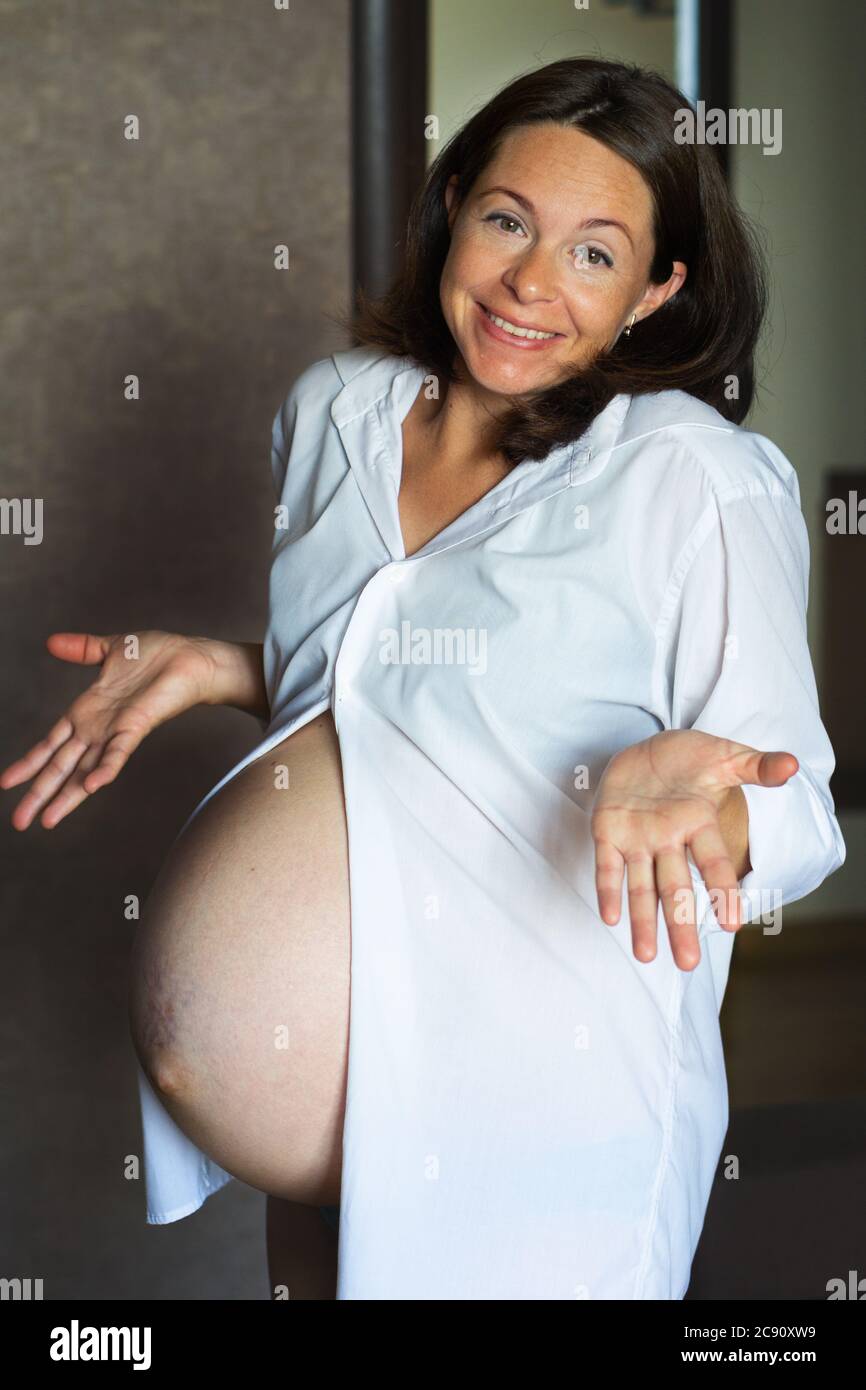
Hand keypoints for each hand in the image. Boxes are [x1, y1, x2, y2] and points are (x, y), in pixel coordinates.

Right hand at [1, 631, 219, 830]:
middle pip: (61, 766)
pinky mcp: (137, 727)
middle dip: (38, 793)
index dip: (29, 764)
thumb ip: (81, 649)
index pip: (50, 744)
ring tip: (46, 821)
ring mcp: (116, 731)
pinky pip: (119, 752)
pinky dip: (105, 769)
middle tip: (19, 822)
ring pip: (84, 769)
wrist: (192, 656)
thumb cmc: (158, 655)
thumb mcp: (110, 650)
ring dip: (66, 796)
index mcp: (86, 711)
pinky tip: (90, 788)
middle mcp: (97, 728)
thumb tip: (51, 642)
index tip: (6, 783)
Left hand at [590, 729, 797, 969]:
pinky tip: (610, 917)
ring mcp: (637, 839)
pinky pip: (607, 865)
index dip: (723, 891)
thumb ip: (755, 766)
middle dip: (681, 924)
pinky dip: (608, 890)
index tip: (732, 924)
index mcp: (698, 823)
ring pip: (641, 886)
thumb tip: (791, 765)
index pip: (713, 863)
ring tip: (646, 956)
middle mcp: (668, 839)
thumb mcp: (723, 757)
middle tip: (688, 963)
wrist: (646, 747)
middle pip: (676, 888)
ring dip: (643, 921)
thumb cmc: (688, 757)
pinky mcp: (607, 831)